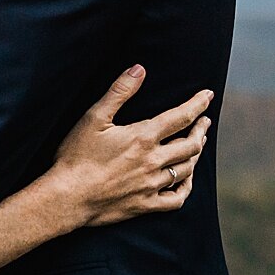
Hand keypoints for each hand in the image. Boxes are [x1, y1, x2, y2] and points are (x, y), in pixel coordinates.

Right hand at [49, 65, 214, 227]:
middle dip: (201, 129)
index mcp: (143, 137)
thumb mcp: (94, 118)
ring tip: (197, 145)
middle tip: (205, 121)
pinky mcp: (145, 205)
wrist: (66, 197)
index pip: (181, 116)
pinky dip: (186, 188)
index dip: (198, 104)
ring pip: (186, 169)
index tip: (208, 95)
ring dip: (195, 154)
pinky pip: (176, 199)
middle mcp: (153, 161)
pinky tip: (186, 180)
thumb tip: (139, 69)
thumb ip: (119, 92)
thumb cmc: (76, 156)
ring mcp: (151, 185)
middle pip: (190, 144)